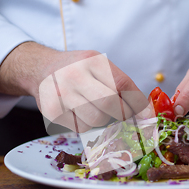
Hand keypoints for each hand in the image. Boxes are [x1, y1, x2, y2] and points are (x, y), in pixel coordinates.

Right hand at [0, 42, 147, 132]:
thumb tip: (146, 114)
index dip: (138, 103)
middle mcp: (75, 75)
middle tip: (121, 113)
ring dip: (103, 120)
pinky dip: (87, 124)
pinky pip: (81, 128)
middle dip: (122, 113)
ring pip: (97, 120)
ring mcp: (62, 94)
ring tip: (96, 109)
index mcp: (92, 61)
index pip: (123, 84)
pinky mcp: (53, 111)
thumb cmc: (77, 69)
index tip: (147, 116)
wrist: (41, 69)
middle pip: (111, 104)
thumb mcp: (99, 65)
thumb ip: (121, 84)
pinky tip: (80, 112)